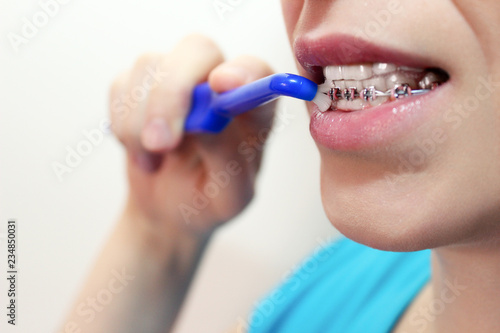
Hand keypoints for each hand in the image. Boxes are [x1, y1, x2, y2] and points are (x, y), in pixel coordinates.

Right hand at [109, 34, 274, 246]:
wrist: (170, 208)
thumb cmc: (208, 201)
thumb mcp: (228, 198)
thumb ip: (228, 160)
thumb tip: (207, 123)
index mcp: (253, 110)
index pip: (257, 72)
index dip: (242, 71)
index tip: (220, 85)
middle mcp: (218, 86)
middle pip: (197, 51)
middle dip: (171, 94)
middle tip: (160, 144)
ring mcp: (179, 79)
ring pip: (150, 65)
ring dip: (139, 121)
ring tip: (151, 161)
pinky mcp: (144, 85)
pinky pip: (122, 84)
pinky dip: (121, 121)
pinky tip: (138, 149)